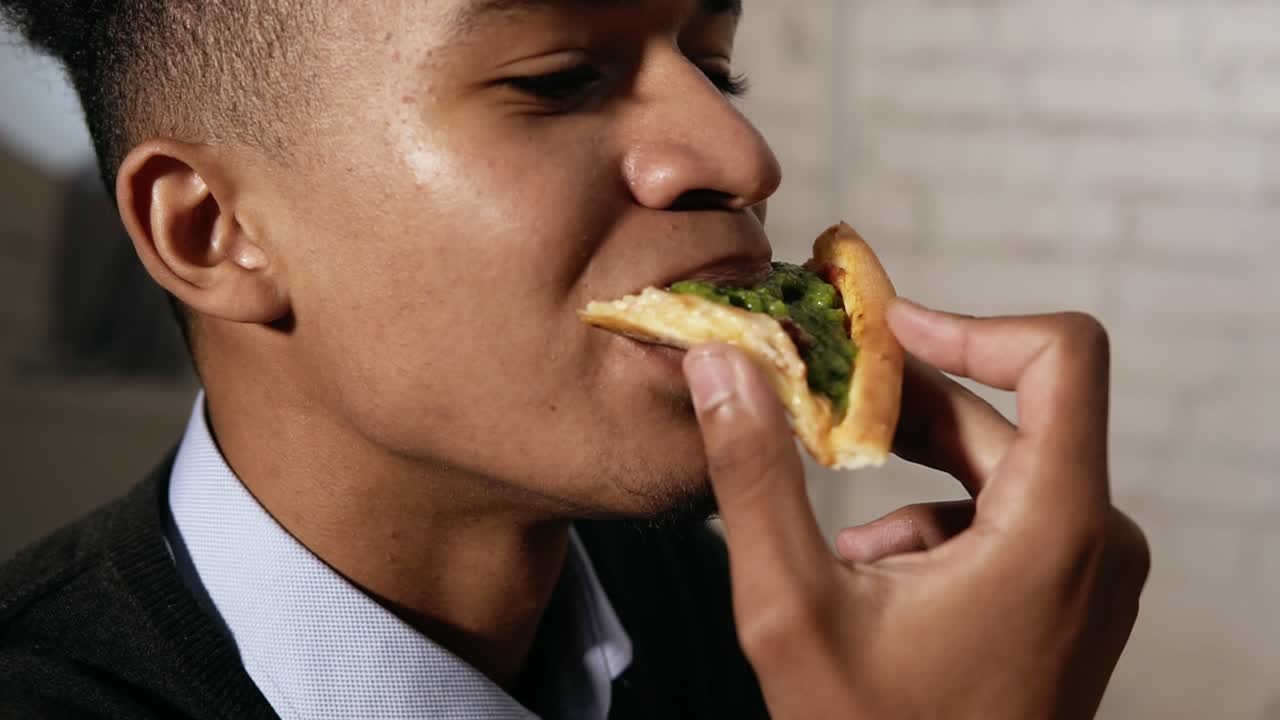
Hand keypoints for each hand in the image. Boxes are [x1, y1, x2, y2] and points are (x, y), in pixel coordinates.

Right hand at [682, 300, 1149, 718]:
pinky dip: (931, 515)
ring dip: (908, 463)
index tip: (883, 327)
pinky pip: (1004, 515)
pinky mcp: (1070, 594)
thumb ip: (754, 478)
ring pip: (999, 464)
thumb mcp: (794, 608)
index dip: (971, 321)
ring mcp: (1088, 570)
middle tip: (814, 390)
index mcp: (1054, 527)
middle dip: (902, 399)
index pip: (1062, 356)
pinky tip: (867, 565)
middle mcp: (1095, 538)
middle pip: (1005, 413)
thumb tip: (722, 365)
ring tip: (829, 503)